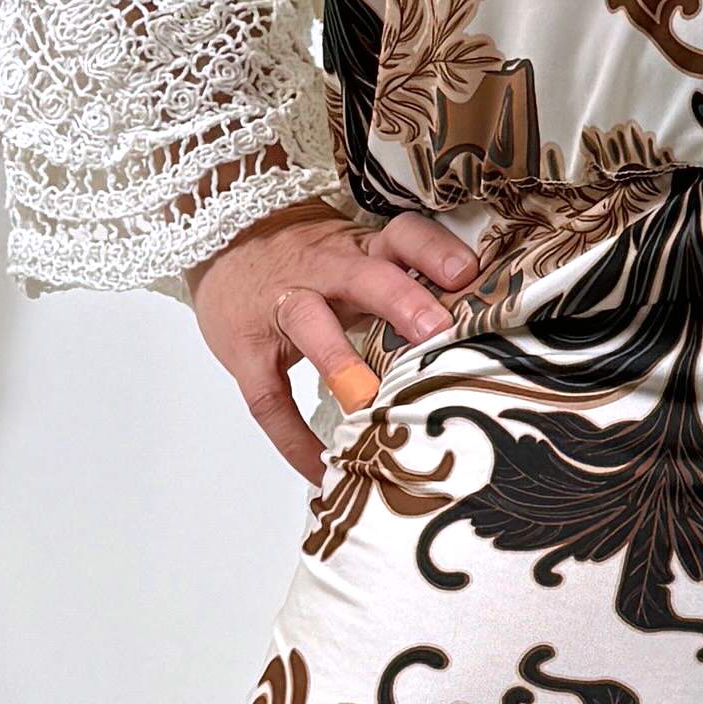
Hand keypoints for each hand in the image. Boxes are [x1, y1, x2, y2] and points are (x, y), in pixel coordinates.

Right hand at [189, 194, 484, 481]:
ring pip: (309, 323)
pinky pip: (269, 398)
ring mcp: (282, 308)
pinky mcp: (248, 351)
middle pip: (364, 276)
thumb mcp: (357, 256)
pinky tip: (319, 467)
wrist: (222, 245)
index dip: (433, 252)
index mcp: (360, 249)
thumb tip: (480, 326)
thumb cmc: (308, 262)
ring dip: (340, 358)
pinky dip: (292, 438)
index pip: (401, 236)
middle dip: (401, 301)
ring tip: (368, 398)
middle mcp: (324, 271)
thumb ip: (405, 283)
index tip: (468, 274)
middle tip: (437, 331)